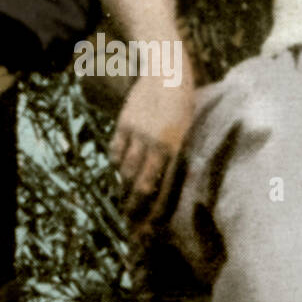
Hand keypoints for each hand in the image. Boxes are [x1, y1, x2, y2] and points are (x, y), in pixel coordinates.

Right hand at [109, 74, 194, 231]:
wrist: (167, 72)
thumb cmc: (182, 105)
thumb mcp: (186, 131)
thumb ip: (176, 156)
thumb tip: (165, 183)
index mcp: (177, 148)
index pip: (165, 189)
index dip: (156, 212)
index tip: (150, 229)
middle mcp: (157, 145)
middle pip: (141, 186)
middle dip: (135, 208)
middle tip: (131, 222)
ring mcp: (138, 135)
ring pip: (126, 171)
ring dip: (125, 188)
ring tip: (125, 197)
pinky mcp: (124, 124)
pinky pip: (116, 152)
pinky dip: (116, 163)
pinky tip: (119, 168)